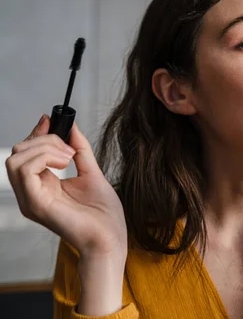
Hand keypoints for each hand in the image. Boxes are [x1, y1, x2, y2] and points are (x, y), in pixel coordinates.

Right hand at [5, 114, 127, 258]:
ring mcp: (30, 199)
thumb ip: (80, 150)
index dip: (38, 132)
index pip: (26, 153)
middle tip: (70, 149)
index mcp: (42, 186)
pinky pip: (23, 170)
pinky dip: (44, 157)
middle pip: (18, 152)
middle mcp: (31, 193)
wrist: (110, 238)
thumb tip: (71, 126)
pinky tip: (64, 163)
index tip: (53, 120)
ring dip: (45, 147)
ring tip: (69, 157)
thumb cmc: (103, 214)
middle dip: (45, 139)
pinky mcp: (36, 204)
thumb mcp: (91, 172)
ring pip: (16, 158)